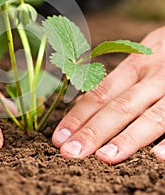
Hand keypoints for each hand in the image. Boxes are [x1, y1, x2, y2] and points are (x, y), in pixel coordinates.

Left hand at [52, 26, 164, 163]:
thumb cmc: (161, 55)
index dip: (77, 116)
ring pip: (150, 116)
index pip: (100, 94)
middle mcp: (151, 77)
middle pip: (118, 106)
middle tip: (70, 152)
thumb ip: (113, 83)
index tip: (58, 137)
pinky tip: (157, 157)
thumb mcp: (137, 61)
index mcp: (133, 68)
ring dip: (126, 138)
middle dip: (92, 131)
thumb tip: (80, 104)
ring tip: (103, 158)